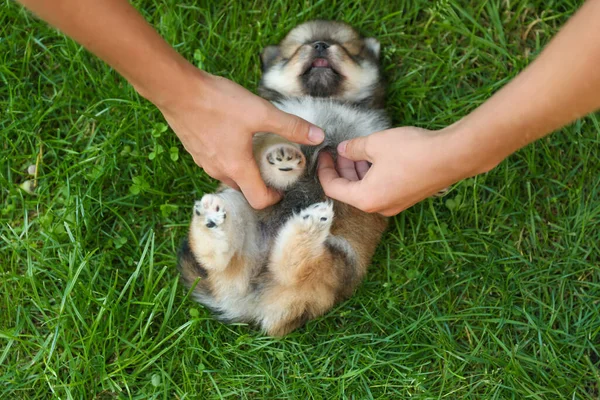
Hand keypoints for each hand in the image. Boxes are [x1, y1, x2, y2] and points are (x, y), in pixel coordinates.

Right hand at [158, 70, 323, 208]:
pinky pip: (217, 162)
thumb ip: (290, 126)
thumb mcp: (260, 112)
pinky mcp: (194, 150)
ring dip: (245, 169)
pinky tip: (234, 135)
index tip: (283, 184)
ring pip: (230, 175)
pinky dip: (230, 157)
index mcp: (237, 168)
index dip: (275, 197)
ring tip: (256, 146)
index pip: (258, 200)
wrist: (177, 90)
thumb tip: (318, 136)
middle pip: (245, 189)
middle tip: (274, 162)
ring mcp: (204, 162)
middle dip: (261, 181)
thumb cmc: (217, 102)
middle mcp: (218, 171)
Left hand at [317, 126, 480, 215]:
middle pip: (350, 191)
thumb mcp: (376, 144)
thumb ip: (354, 148)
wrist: (452, 156)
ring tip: (357, 150)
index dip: (324, 170)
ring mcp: (395, 205)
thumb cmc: (412, 151)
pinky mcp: (407, 198)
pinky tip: (376, 156)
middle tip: (340, 149)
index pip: (333, 188)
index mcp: (366, 198)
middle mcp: (379, 208)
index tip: (323, 153)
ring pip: (367, 189)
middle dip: (342, 169)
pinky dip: (373, 174)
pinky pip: (382, 188)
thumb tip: (343, 150)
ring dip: (358, 171)